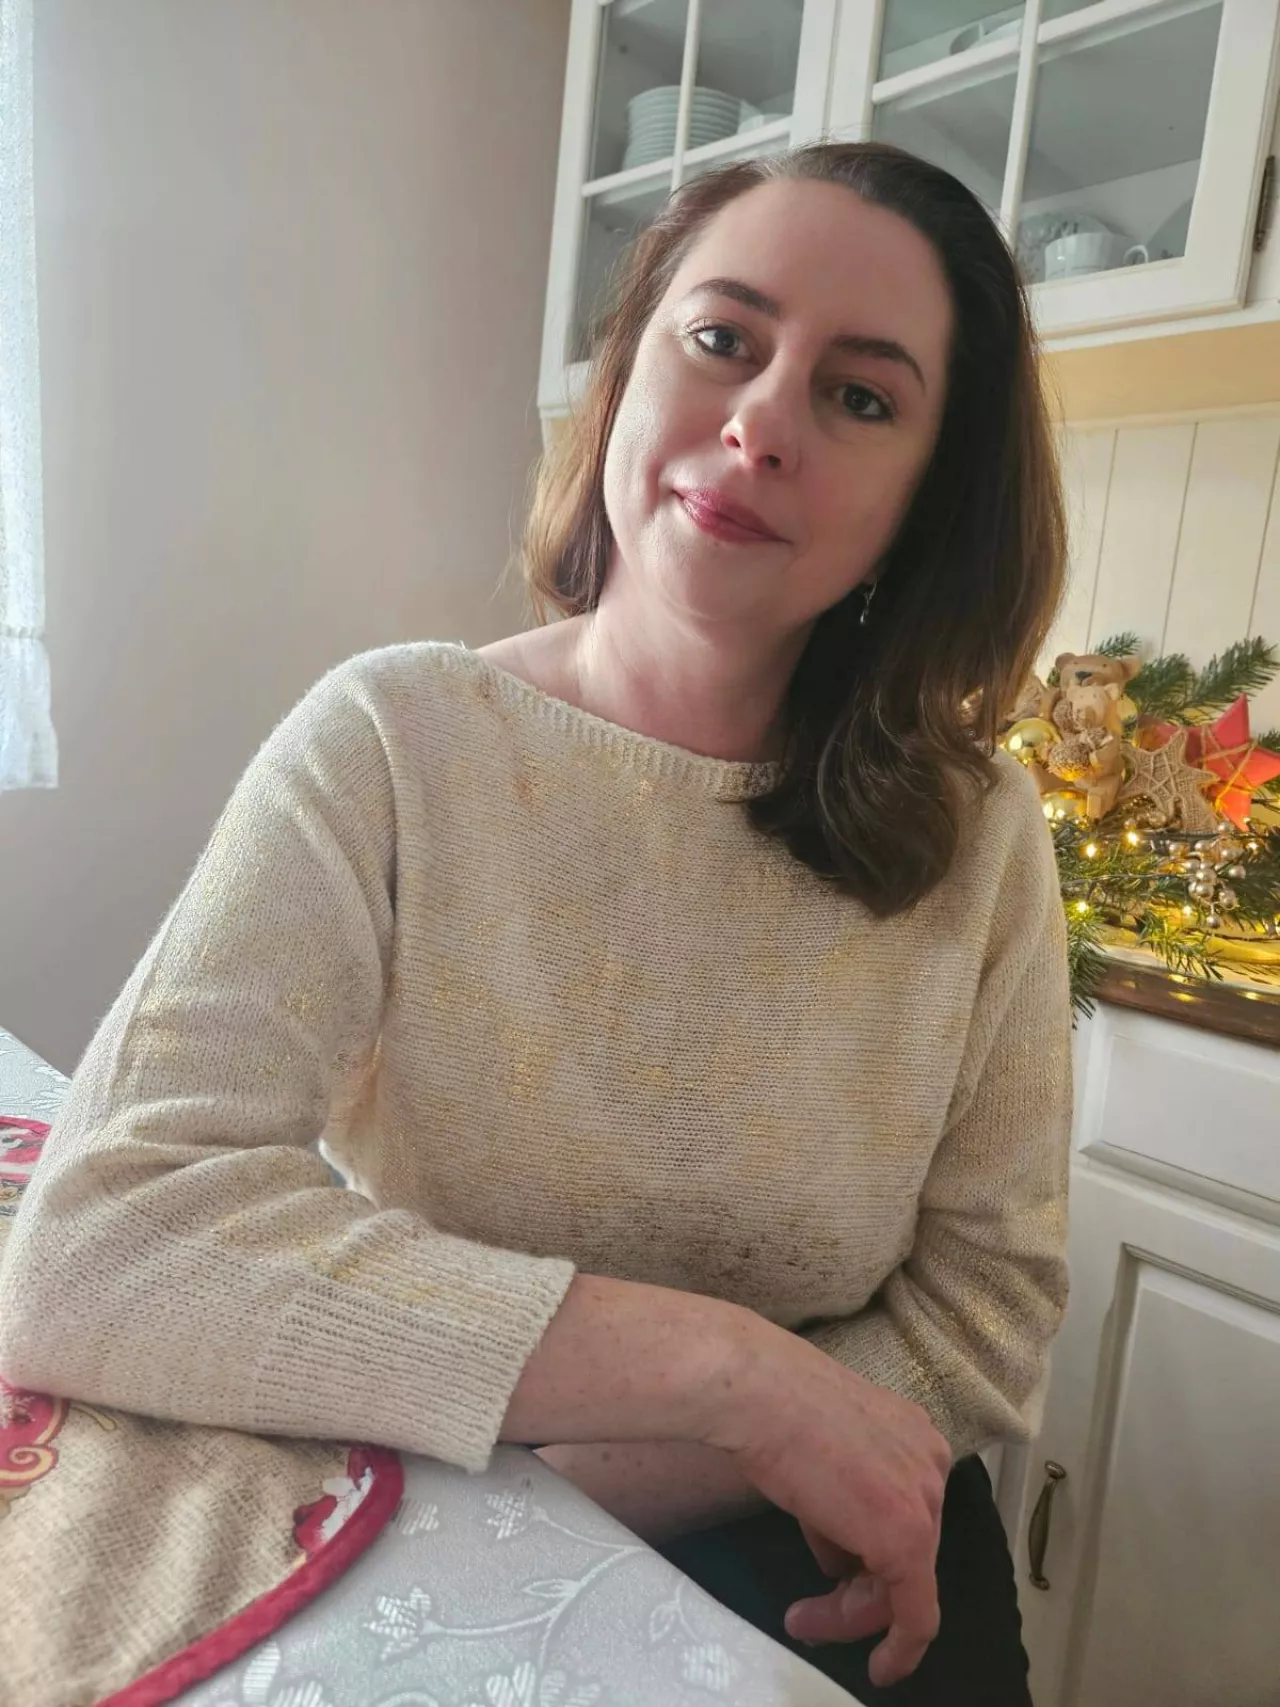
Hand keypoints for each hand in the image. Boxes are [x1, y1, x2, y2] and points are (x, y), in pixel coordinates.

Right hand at [702, 1313, 951, 1687]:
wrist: (759, 1393)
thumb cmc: (775, 1408)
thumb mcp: (823, 1456)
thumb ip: (843, 1505)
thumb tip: (840, 1557)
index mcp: (915, 1437)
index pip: (904, 1513)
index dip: (872, 1555)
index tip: (846, 1584)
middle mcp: (932, 1464)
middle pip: (907, 1549)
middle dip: (859, 1591)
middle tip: (811, 1615)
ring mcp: (923, 1500)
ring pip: (905, 1583)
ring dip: (852, 1613)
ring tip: (803, 1620)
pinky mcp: (907, 1539)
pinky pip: (917, 1613)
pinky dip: (901, 1647)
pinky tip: (880, 1667)